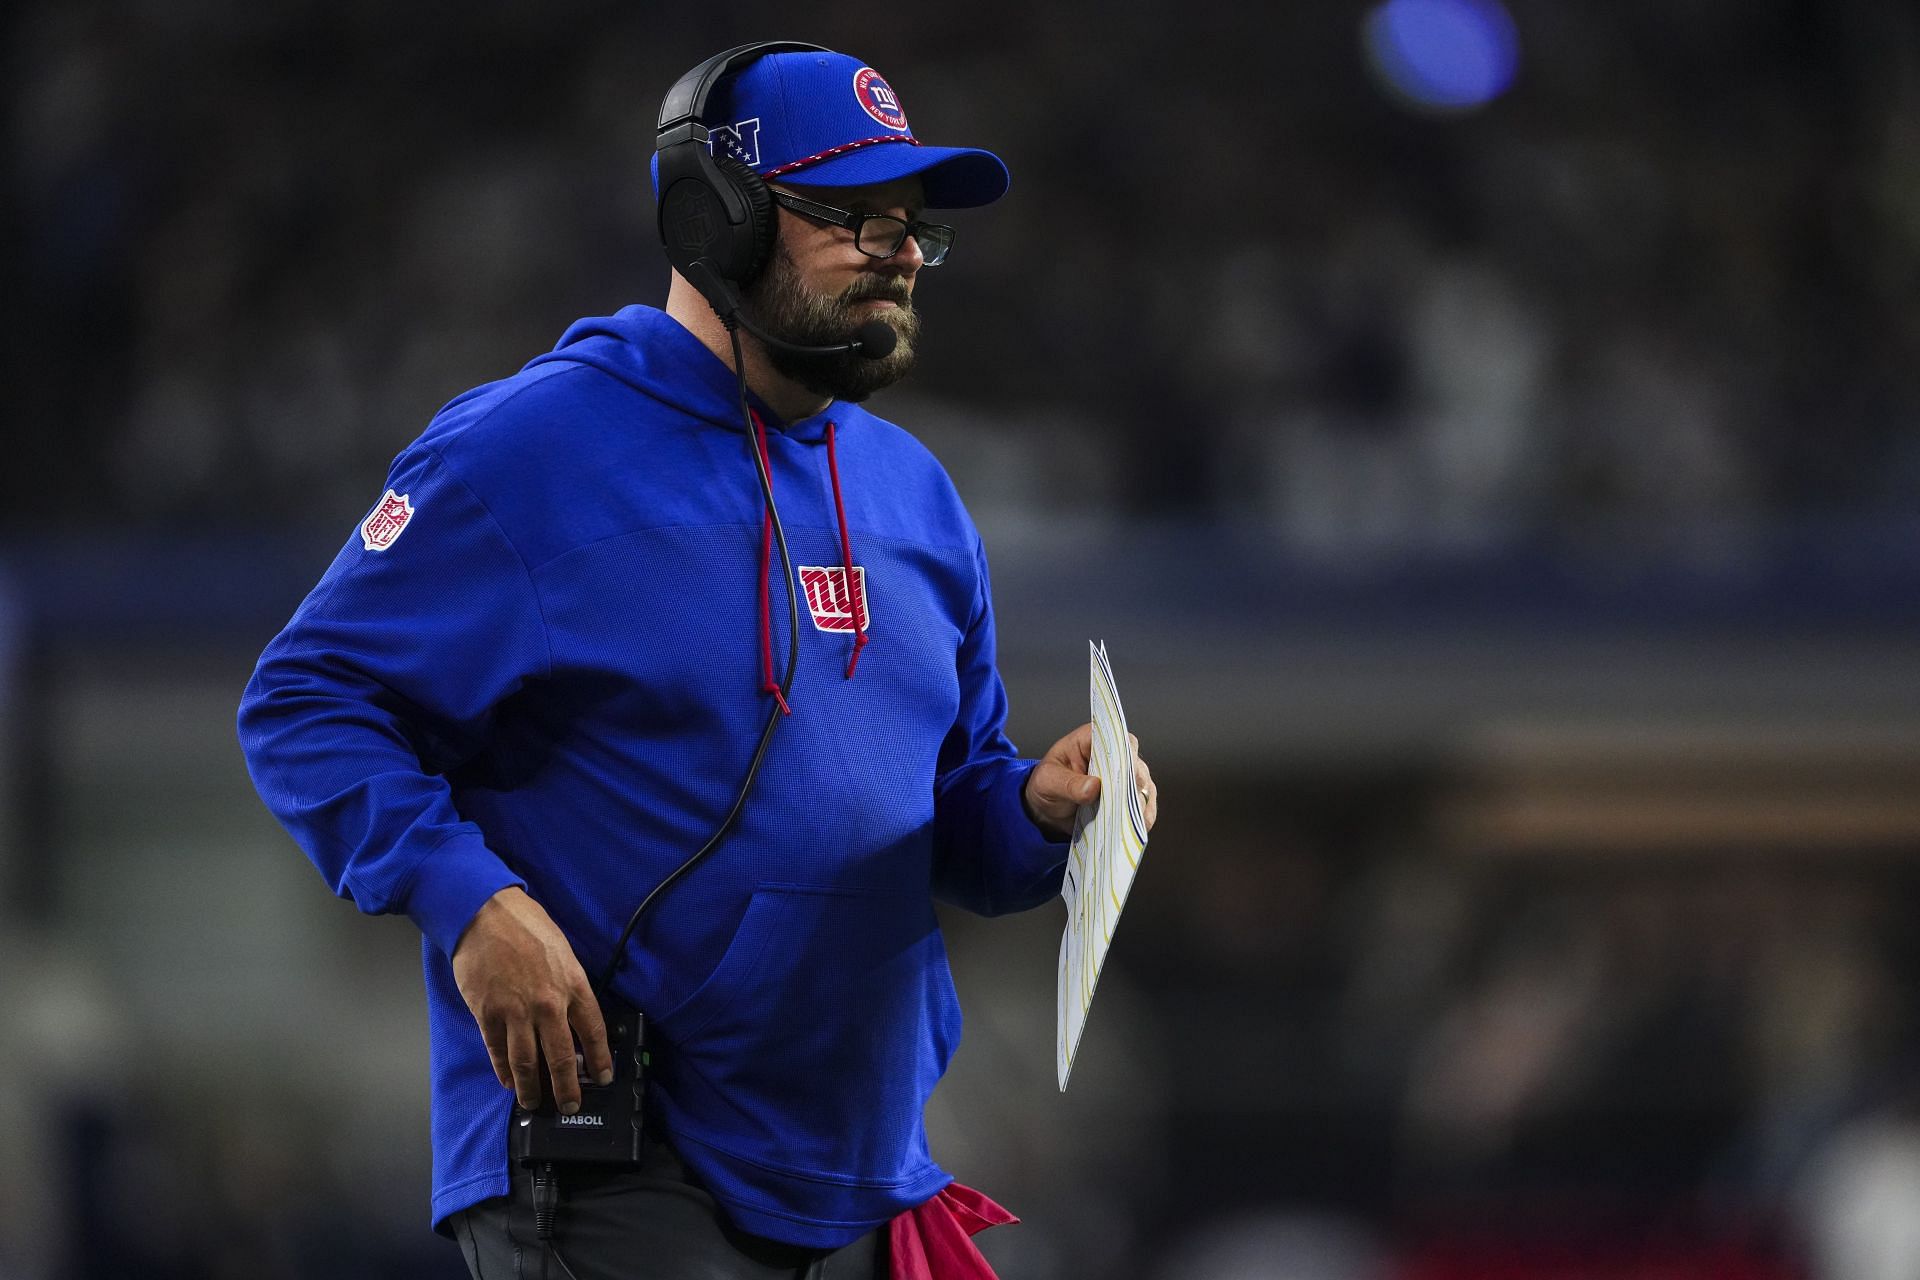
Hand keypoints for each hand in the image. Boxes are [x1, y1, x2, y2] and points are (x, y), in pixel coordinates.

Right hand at [451, 887, 613, 1114]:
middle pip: (561, 1058)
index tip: (603, 1077)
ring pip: (528, 1063)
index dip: (600, 1060)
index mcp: (573, 986)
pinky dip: (504, 1071)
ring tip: (535, 1103)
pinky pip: (498, 1052)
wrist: (485, 913)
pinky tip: (509, 1082)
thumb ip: (569, 986)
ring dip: (532, 1089)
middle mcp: (548, 1005)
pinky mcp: (488, 1015)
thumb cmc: (526, 926)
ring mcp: (517, 1013)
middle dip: (568, 1088)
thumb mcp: (563, 952)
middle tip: (570, 1104)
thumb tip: (574, 1018)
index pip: (594, 1032)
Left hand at [1023, 722, 1158, 840]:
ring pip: (1144, 788)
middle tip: (1125, 806)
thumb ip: (1068, 784)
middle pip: (1136, 766)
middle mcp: (1115, 756)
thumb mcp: (1048, 782)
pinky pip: (1144, 808)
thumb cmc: (1047, 785)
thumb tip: (1093, 787)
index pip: (1118, 740)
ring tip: (1129, 824)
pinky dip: (1141, 820)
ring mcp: (1125, 778)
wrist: (1047, 810)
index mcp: (1092, 741)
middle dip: (1133, 787)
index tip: (1126, 774)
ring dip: (1138, 807)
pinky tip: (1134, 831)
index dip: (1126, 755)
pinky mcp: (1129, 799)